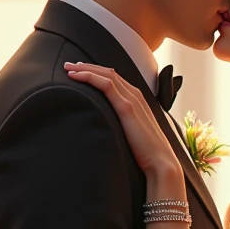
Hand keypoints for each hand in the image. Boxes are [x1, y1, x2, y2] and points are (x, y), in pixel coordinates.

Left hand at [65, 62, 181, 177]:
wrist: (161, 162)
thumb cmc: (148, 153)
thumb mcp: (134, 134)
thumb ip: (124, 126)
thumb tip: (110, 129)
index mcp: (138, 100)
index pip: (115, 78)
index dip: (96, 72)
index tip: (80, 71)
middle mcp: (136, 95)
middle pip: (108, 72)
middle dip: (87, 67)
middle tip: (69, 66)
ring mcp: (132, 99)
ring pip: (106, 75)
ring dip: (86, 69)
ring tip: (68, 69)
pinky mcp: (127, 107)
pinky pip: (106, 85)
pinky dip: (90, 77)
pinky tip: (76, 77)